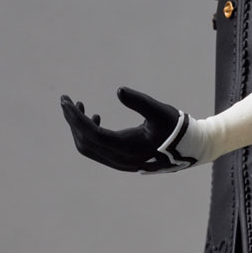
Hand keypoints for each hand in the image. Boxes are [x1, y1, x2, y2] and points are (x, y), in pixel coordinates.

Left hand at [60, 87, 196, 172]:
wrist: (186, 148)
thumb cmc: (173, 126)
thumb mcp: (159, 111)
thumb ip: (139, 101)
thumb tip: (118, 90)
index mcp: (126, 147)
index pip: (92, 134)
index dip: (76, 118)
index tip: (66, 101)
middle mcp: (119, 159)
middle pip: (85, 142)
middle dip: (72, 121)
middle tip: (65, 101)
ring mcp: (118, 162)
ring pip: (88, 148)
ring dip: (79, 128)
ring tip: (78, 106)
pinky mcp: (119, 160)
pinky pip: (97, 149)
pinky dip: (89, 134)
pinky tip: (95, 118)